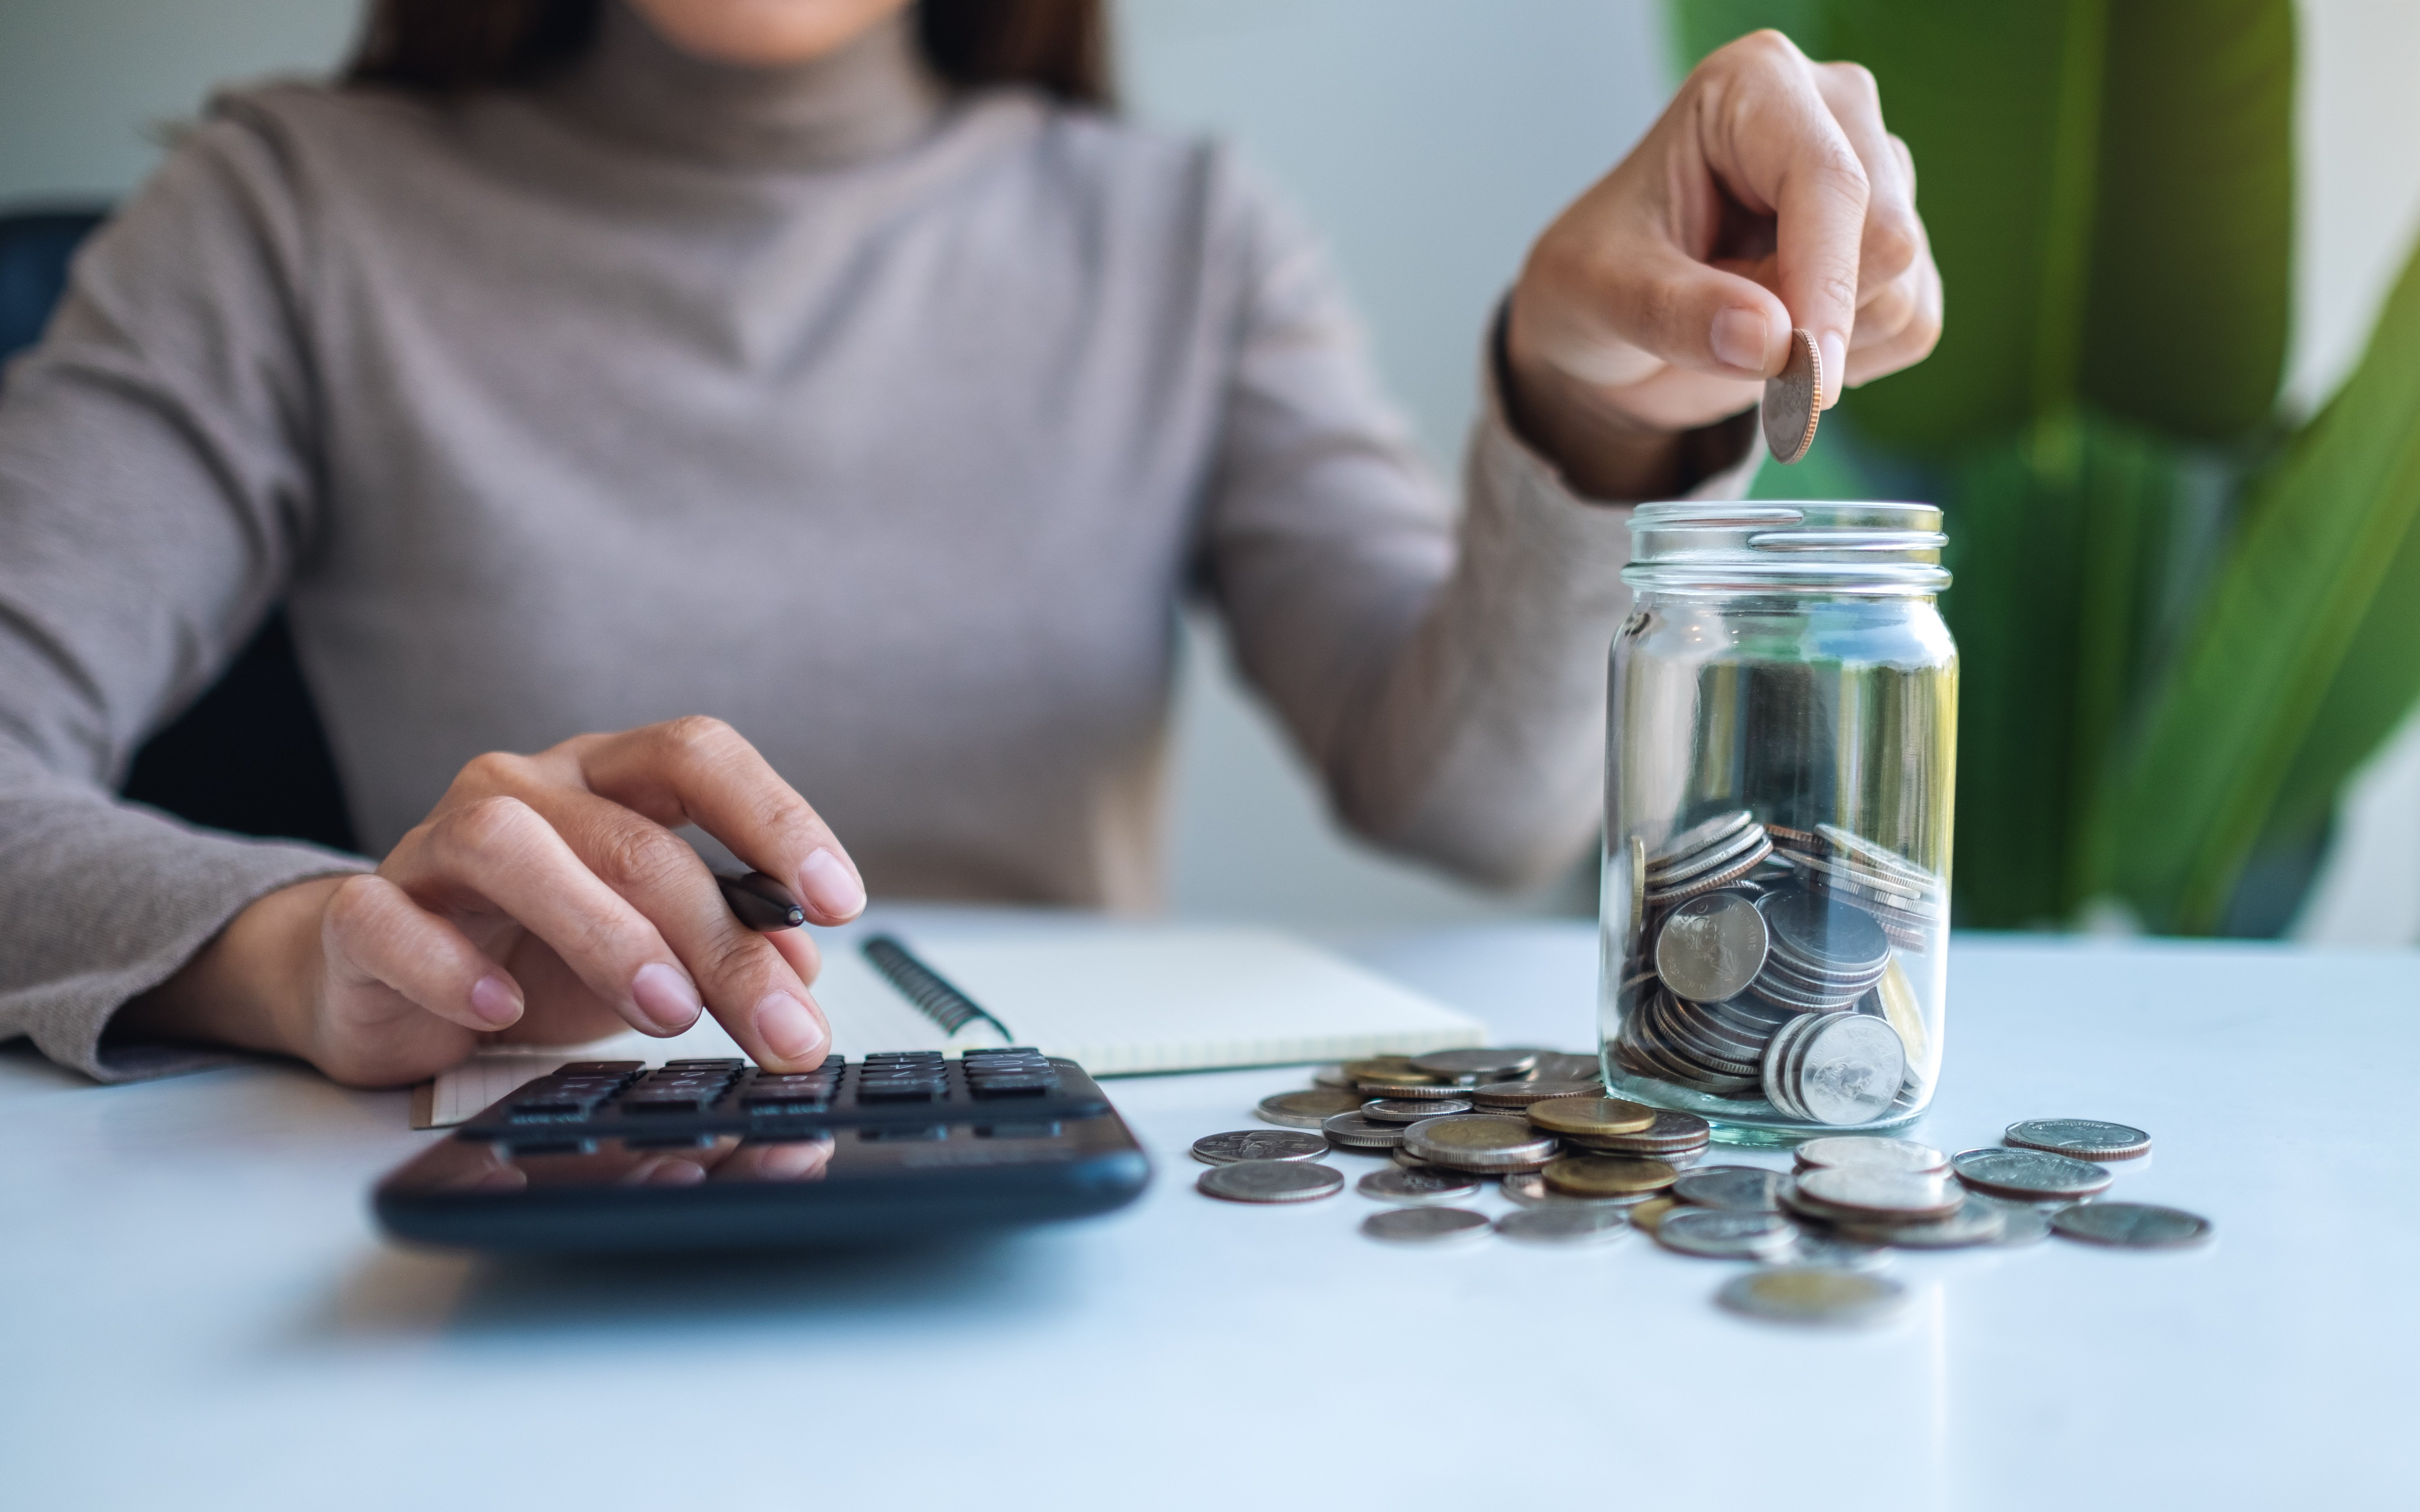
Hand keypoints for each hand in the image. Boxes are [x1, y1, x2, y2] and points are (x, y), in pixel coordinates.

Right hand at [117, 717, 862, 1086]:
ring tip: (668, 1011)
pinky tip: (502, 1011)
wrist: (385, 978)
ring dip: (603, 930)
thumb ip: (732, 952)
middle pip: (635, 838)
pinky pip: (390, 917)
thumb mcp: (655, 955)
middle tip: (779, 1027)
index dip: (777, 819)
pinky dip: (451, 967)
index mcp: (609, 781)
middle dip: (722, 940)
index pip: (700, 757)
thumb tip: (805, 976)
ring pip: (511, 846)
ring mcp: (435, 843)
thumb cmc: (535, 951)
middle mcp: (527, 790)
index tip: (840, 900)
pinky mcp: (363, 913)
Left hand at [1503, 29, 1943, 496]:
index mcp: (1755, 85)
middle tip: (1724, 341)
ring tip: (1740, 325)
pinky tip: (1784, 340)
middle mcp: (1834, 112)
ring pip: (1904, 290)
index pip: (1829, 181)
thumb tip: (1771, 342)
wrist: (1615, 317)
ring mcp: (1878, 176)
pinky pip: (1915, 325)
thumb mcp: (1598, 293)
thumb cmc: (1599, 278)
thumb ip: (1675, 313)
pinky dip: (1849, 361)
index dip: (1823, 285)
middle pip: (1887, 237)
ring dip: (1822, 344)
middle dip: (1813, 318)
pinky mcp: (1896, 245)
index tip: (1804, 379)